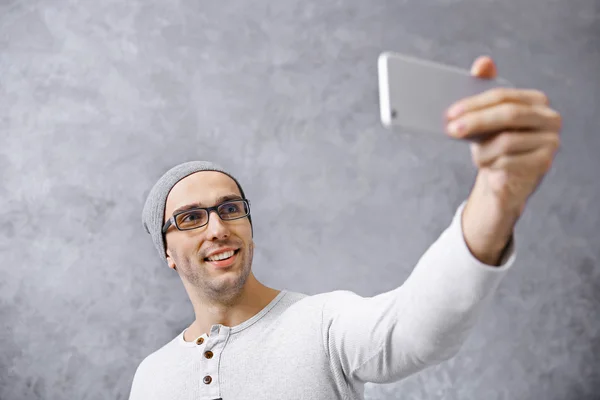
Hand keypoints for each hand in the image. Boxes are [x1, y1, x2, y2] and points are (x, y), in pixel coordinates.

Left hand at [445, 56, 561, 264]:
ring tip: (477, 157)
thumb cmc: (493, 143)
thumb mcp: (485, 118)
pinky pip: (509, 163)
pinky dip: (492, 165)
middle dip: (476, 121)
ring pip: (507, 141)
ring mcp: (550, 141)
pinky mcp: (544, 163)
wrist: (505, 177)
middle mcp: (549, 118)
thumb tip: (483, 62)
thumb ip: (483, 89)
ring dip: (483, 151)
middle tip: (450, 130)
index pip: (503, 96)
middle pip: (508, 114)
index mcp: (536, 100)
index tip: (450, 114)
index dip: (474, 104)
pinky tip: (489, 168)